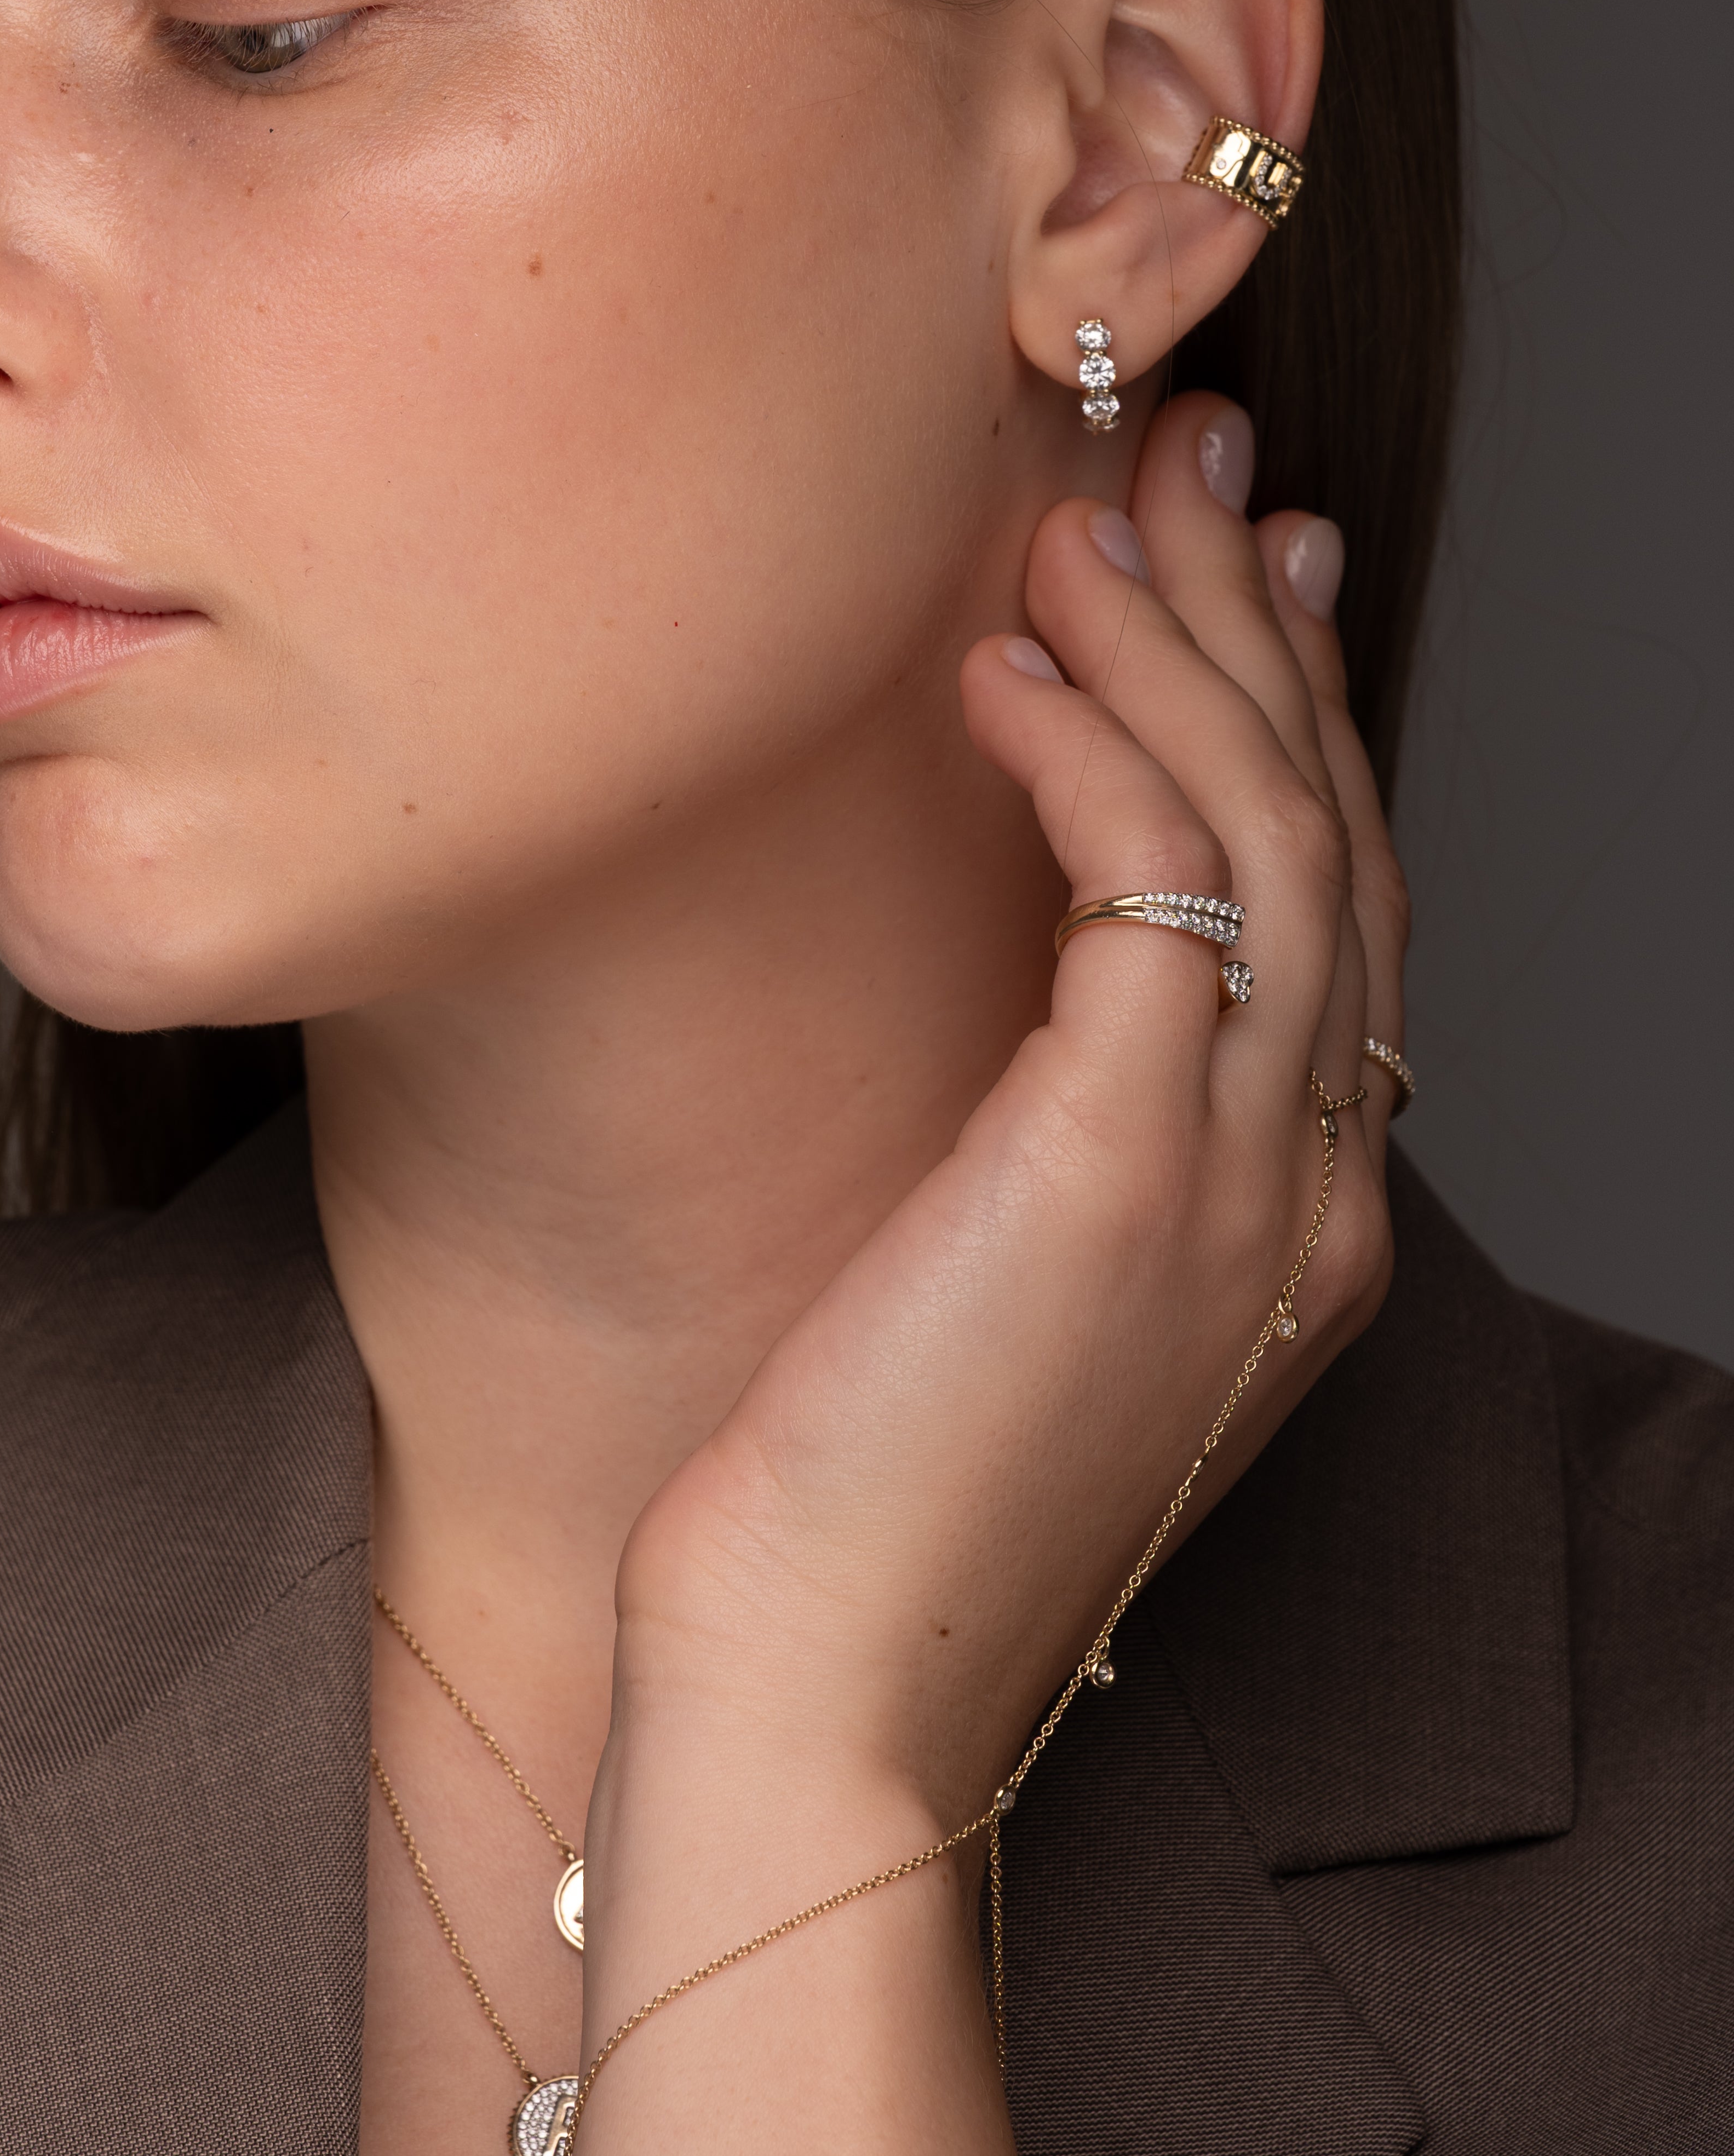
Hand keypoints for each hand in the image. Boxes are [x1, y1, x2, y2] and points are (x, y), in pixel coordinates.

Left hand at [608, 393, 1407, 1840]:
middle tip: (1194, 464)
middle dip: (1262, 628)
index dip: (1298, 715)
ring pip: (1271, 834)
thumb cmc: (867, 1484)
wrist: (818, 1690)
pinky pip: (1155, 892)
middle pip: (1331, 836)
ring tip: (1079, 515)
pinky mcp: (1124, 1166)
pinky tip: (1001, 671)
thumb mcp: (1008, 1274)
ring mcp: (1245, 1181)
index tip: (1247, 570)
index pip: (1337, 903)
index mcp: (1299, 1219)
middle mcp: (1312, 1190)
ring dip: (1181, 648)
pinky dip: (1093, 754)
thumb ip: (1070, 1117)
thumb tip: (1051, 952)